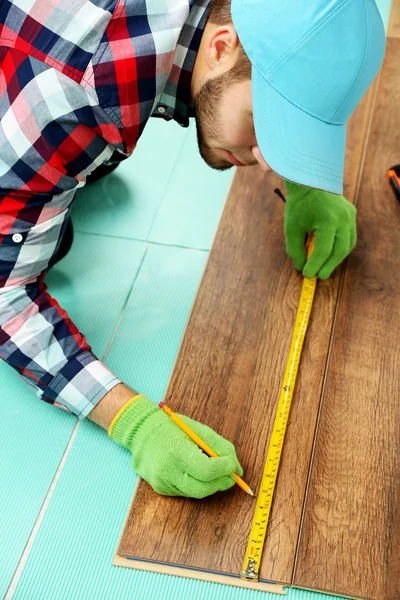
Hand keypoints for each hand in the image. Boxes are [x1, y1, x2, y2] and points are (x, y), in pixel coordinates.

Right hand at [108, 395, 242, 497]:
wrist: (142, 432)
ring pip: (197, 493)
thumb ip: (220, 447)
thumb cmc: (172, 428)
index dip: (224, 469)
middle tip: (231, 475)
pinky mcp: (161, 490)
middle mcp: (168, 471)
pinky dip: (197, 484)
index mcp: (177, 452)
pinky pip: (186, 492)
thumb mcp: (198, 430)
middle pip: (203, 488)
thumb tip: (237, 468)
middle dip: (222, 483)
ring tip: (215, 471)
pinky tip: (197, 473)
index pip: (207, 470)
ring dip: (211, 485)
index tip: (233, 465)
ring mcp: (163, 483)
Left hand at [284, 181, 356, 278]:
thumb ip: (295, 249)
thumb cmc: (298, 204)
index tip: (307, 274)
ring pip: (348, 245)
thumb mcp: (291, 228)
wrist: (309, 179)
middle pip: (339, 251)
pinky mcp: (351, 214)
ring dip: (336, 259)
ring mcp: (350, 215)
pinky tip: (331, 255)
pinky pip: (350, 236)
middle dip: (328, 266)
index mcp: (327, 220)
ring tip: (324, 267)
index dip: (315, 265)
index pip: (323, 250)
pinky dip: (341, 248)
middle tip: (318, 276)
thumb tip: (301, 268)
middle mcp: (343, 218)